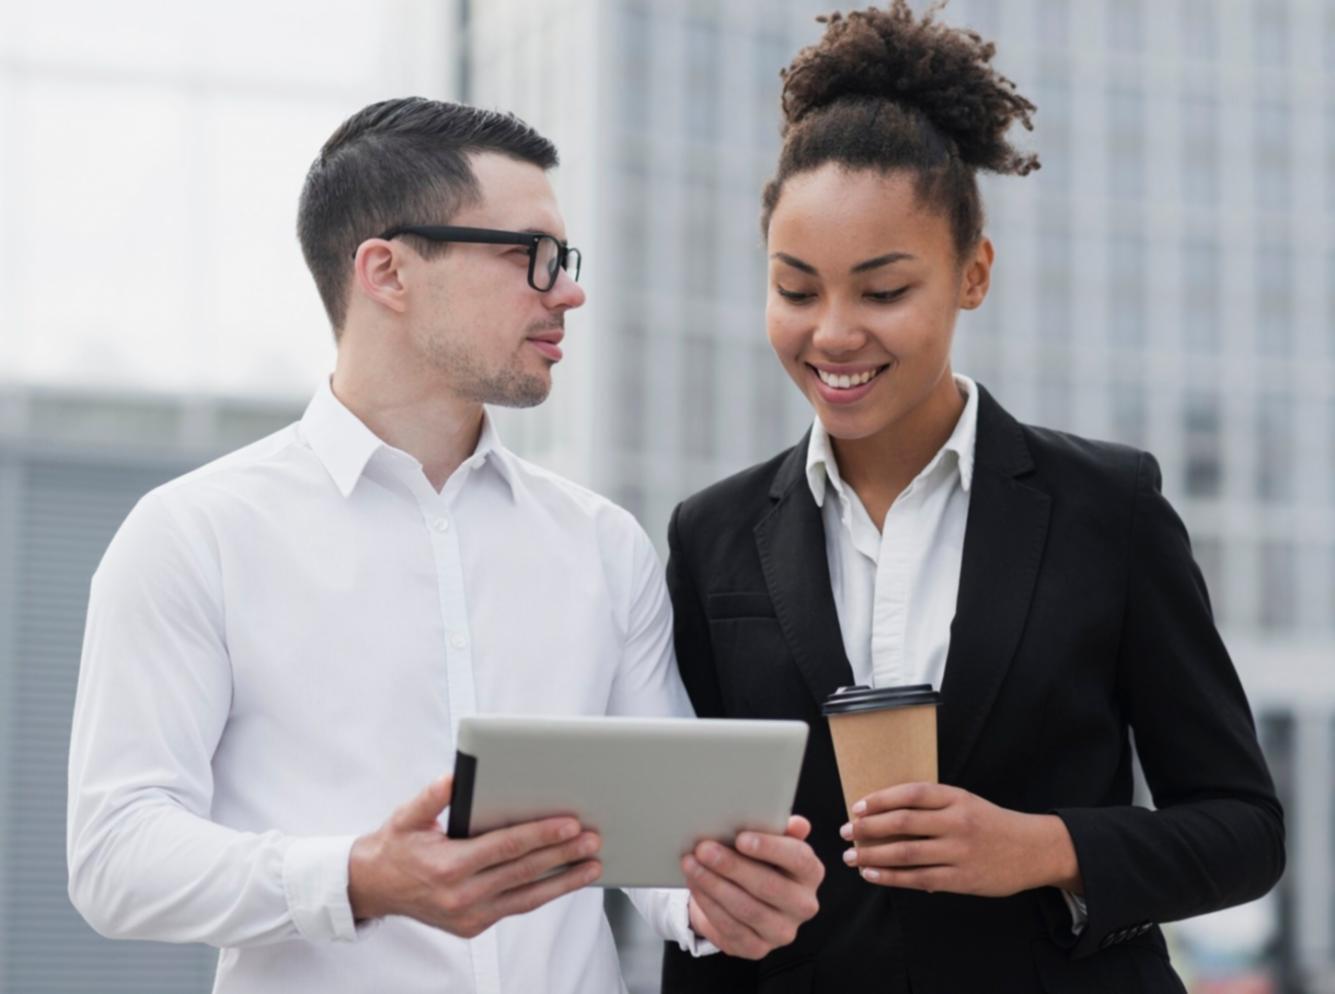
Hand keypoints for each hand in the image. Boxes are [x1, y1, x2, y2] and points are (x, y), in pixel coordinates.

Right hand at [347, 774, 601, 937]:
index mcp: (448, 865)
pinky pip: (517, 906)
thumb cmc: (396, 845)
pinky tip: (566, 879)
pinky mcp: (474, 925)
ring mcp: (469, 915)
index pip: (505, 847)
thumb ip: (433, 797)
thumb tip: (456, 776)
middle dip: (562, 855)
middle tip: (593, 839)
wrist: (373, 887)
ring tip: (593, 865)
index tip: (570, 824)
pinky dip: (544, 893)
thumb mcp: (407, 816)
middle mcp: (461, 896)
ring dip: (564, 881)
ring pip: (527, 897)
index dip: (540, 835)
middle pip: (523, 871)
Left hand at [683, 815, 823, 959]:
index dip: (770, 848)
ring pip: (747, 909)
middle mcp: (803, 905)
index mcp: (811, 873)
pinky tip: (695, 886)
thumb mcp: (768, 840)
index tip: (741, 838)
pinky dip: (709, 905)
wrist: (739, 894)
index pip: (799, 859)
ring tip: (692, 864)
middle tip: (704, 849)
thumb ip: (781, 829)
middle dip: (732, 866)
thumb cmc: (757, 860)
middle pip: (769, 886)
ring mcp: (782, 931)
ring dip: (714, 885)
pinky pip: (731, 928)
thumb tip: (798, 825)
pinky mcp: (757, 948)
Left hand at [841, 782, 1081, 897]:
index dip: (880, 799)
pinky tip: (873, 875)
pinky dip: (892, 877)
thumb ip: (931, 806)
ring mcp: (960, 852)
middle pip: (903, 823)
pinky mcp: (962, 879)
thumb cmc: (990, 823)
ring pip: (907, 853)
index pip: (910, 794)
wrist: (1033, 849)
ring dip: (873, 856)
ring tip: (852, 857)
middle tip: (846, 832)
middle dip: (868, 828)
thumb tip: (884, 814)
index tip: (857, 807)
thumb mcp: (965, 802)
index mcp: (956, 797)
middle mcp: (957, 822)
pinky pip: (919, 879)